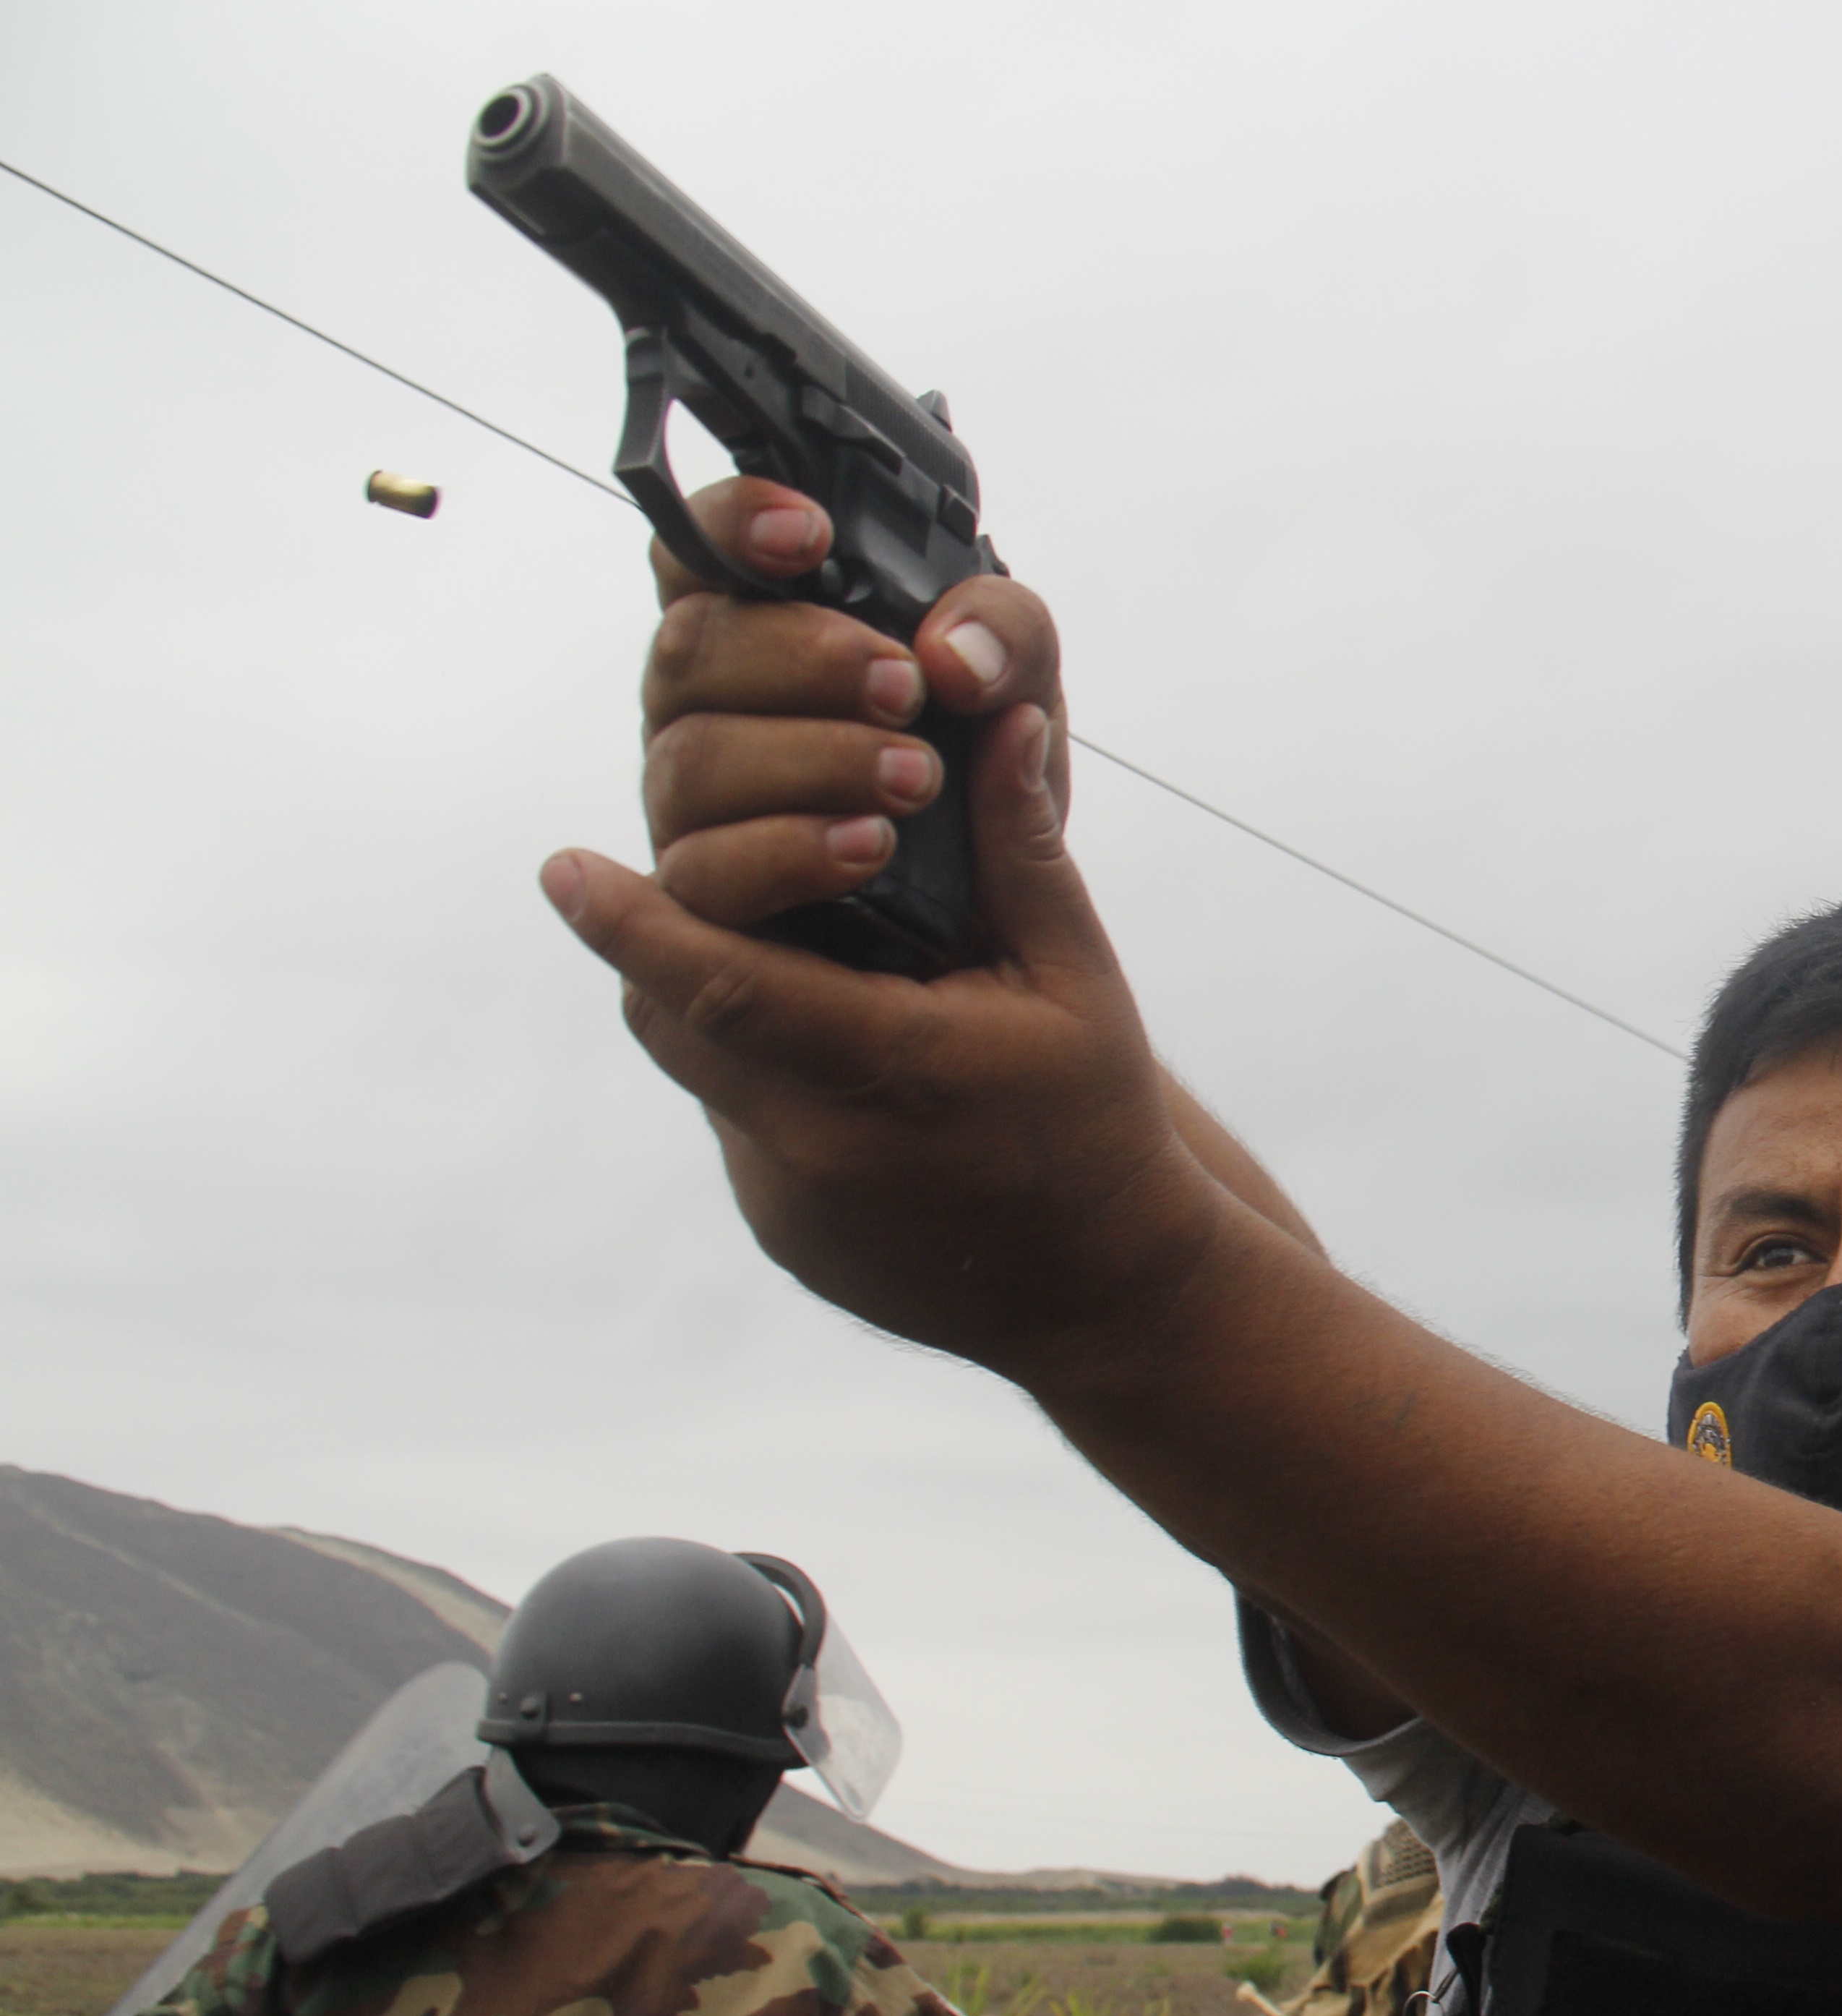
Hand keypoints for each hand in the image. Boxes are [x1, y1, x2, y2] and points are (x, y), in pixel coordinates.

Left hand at [545, 475, 1238, 1380]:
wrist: (1107, 1295)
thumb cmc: (1098, 1123)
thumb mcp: (1078, 981)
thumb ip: (1022, 855)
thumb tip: (1001, 720)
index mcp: (895, 1070)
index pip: (723, 984)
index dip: (631, 923)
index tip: (561, 865)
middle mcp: (822, 1146)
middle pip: (675, 1020)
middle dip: (650, 942)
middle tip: (626, 880)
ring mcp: (792, 1202)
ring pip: (695, 1067)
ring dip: (696, 998)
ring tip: (733, 943)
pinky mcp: (783, 1232)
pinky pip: (733, 1122)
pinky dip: (747, 1066)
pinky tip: (808, 1041)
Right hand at [633, 473, 1069, 911]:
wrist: (993, 920)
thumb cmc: (979, 778)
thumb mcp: (1021, 691)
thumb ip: (1007, 637)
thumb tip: (958, 654)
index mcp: (761, 628)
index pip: (702, 550)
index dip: (734, 524)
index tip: (811, 534)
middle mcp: (706, 706)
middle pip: (690, 649)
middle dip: (802, 658)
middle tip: (901, 684)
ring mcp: (691, 802)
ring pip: (693, 759)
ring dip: (812, 759)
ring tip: (913, 778)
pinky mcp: (704, 899)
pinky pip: (705, 872)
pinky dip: (791, 853)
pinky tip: (867, 845)